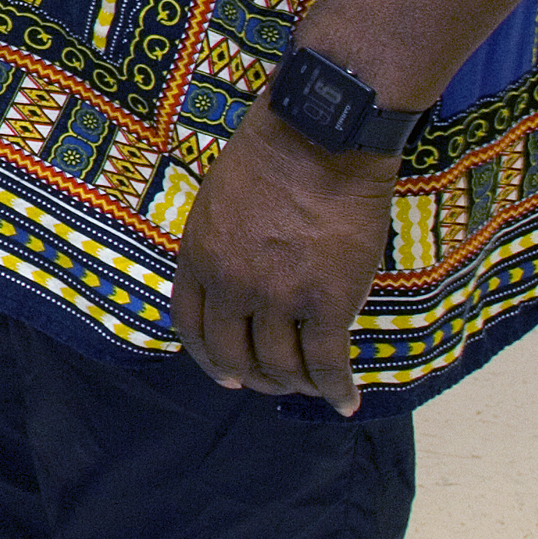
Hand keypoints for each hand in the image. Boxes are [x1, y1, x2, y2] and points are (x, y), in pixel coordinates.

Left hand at [169, 106, 400, 414]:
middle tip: (268, 383)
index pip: (191, 326)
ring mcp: (279, 297)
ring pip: (281, 365)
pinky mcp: (328, 302)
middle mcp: (231, 284)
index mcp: (198, 257)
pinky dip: (337, 389)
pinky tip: (346, 400)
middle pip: (233, 354)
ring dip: (294, 384)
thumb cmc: (270, 157)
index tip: (223, 372)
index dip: (207, 357)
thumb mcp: (217, 203)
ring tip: (310, 386)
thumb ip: (218, 246)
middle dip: (250, 377)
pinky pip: (328, 362)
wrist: (319, 138)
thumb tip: (232, 280)